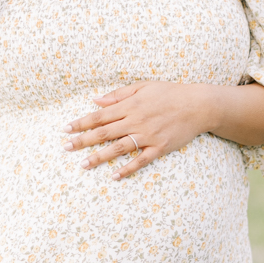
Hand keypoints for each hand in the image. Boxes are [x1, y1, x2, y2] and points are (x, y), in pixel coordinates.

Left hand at [66, 82, 214, 178]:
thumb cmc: (170, 93)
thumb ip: (118, 95)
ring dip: (99, 157)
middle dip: (83, 141)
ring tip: (83, 165)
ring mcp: (147, 135)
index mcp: (130, 105)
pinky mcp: (159, 147)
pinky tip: (114, 175)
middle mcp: (136, 120)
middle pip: (104, 133)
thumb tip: (96, 100)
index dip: (81, 123)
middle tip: (66, 148)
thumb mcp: (143, 86)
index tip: (65, 129)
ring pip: (118, 148)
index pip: (99, 115)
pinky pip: (140, 160)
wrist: (198, 105)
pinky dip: (127, 169)